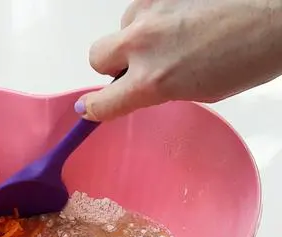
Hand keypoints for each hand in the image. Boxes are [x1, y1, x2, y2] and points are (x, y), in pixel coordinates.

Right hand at [75, 0, 281, 120]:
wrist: (278, 11)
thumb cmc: (251, 55)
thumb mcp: (199, 91)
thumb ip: (158, 89)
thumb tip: (139, 83)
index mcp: (153, 80)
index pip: (102, 103)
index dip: (93, 108)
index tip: (90, 108)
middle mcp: (143, 42)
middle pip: (96, 55)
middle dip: (110, 65)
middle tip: (134, 66)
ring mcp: (151, 7)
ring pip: (124, 25)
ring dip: (139, 34)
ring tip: (176, 33)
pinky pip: (144, 4)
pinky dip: (157, 12)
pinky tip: (184, 14)